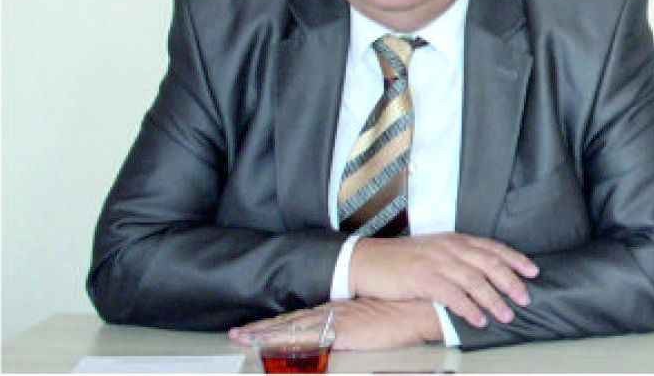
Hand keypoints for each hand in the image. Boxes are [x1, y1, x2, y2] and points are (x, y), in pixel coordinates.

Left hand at [228, 299, 441, 349]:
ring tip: (243, 339)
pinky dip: (290, 343)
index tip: (252, 328)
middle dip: (261, 329)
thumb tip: (341, 333)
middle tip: (235, 334)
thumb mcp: (371, 318)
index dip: (274, 324)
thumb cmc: (400, 311)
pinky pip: (310, 340)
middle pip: (288, 323)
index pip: (298, 318)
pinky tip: (276, 347)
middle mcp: (330, 314)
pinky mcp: (343, 332)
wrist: (417, 306)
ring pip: (292, 330)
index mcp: (335, 310)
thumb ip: (353, 324)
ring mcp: (335, 322)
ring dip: (266, 335)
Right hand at [350, 232, 538, 327]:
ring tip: (507, 315)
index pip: (491, 246)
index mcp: (452, 240)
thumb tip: (483, 275)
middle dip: (510, 280)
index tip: (533, 270)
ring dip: (493, 299)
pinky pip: (452, 295)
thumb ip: (456, 259)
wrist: (368, 260)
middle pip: (488, 262)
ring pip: (474, 280)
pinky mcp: (422, 278)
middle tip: (525, 297)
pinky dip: (468, 308)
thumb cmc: (400, 260)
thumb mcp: (432, 252)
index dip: (514, 258)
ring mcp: (435, 261)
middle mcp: (448, 247)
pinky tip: (478, 320)